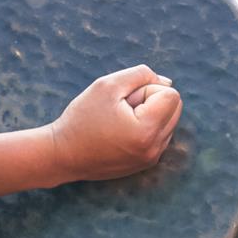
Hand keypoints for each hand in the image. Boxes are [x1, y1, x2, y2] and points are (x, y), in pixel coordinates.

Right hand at [51, 65, 181, 181]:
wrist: (62, 155)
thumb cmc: (82, 118)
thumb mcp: (108, 85)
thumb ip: (140, 74)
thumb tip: (167, 82)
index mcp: (147, 131)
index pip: (171, 95)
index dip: (147, 89)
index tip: (123, 100)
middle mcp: (154, 149)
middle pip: (175, 108)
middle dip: (152, 101)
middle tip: (122, 108)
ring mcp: (151, 159)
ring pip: (168, 121)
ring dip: (149, 114)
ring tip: (120, 122)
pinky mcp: (146, 163)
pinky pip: (159, 135)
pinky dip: (146, 127)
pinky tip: (121, 131)